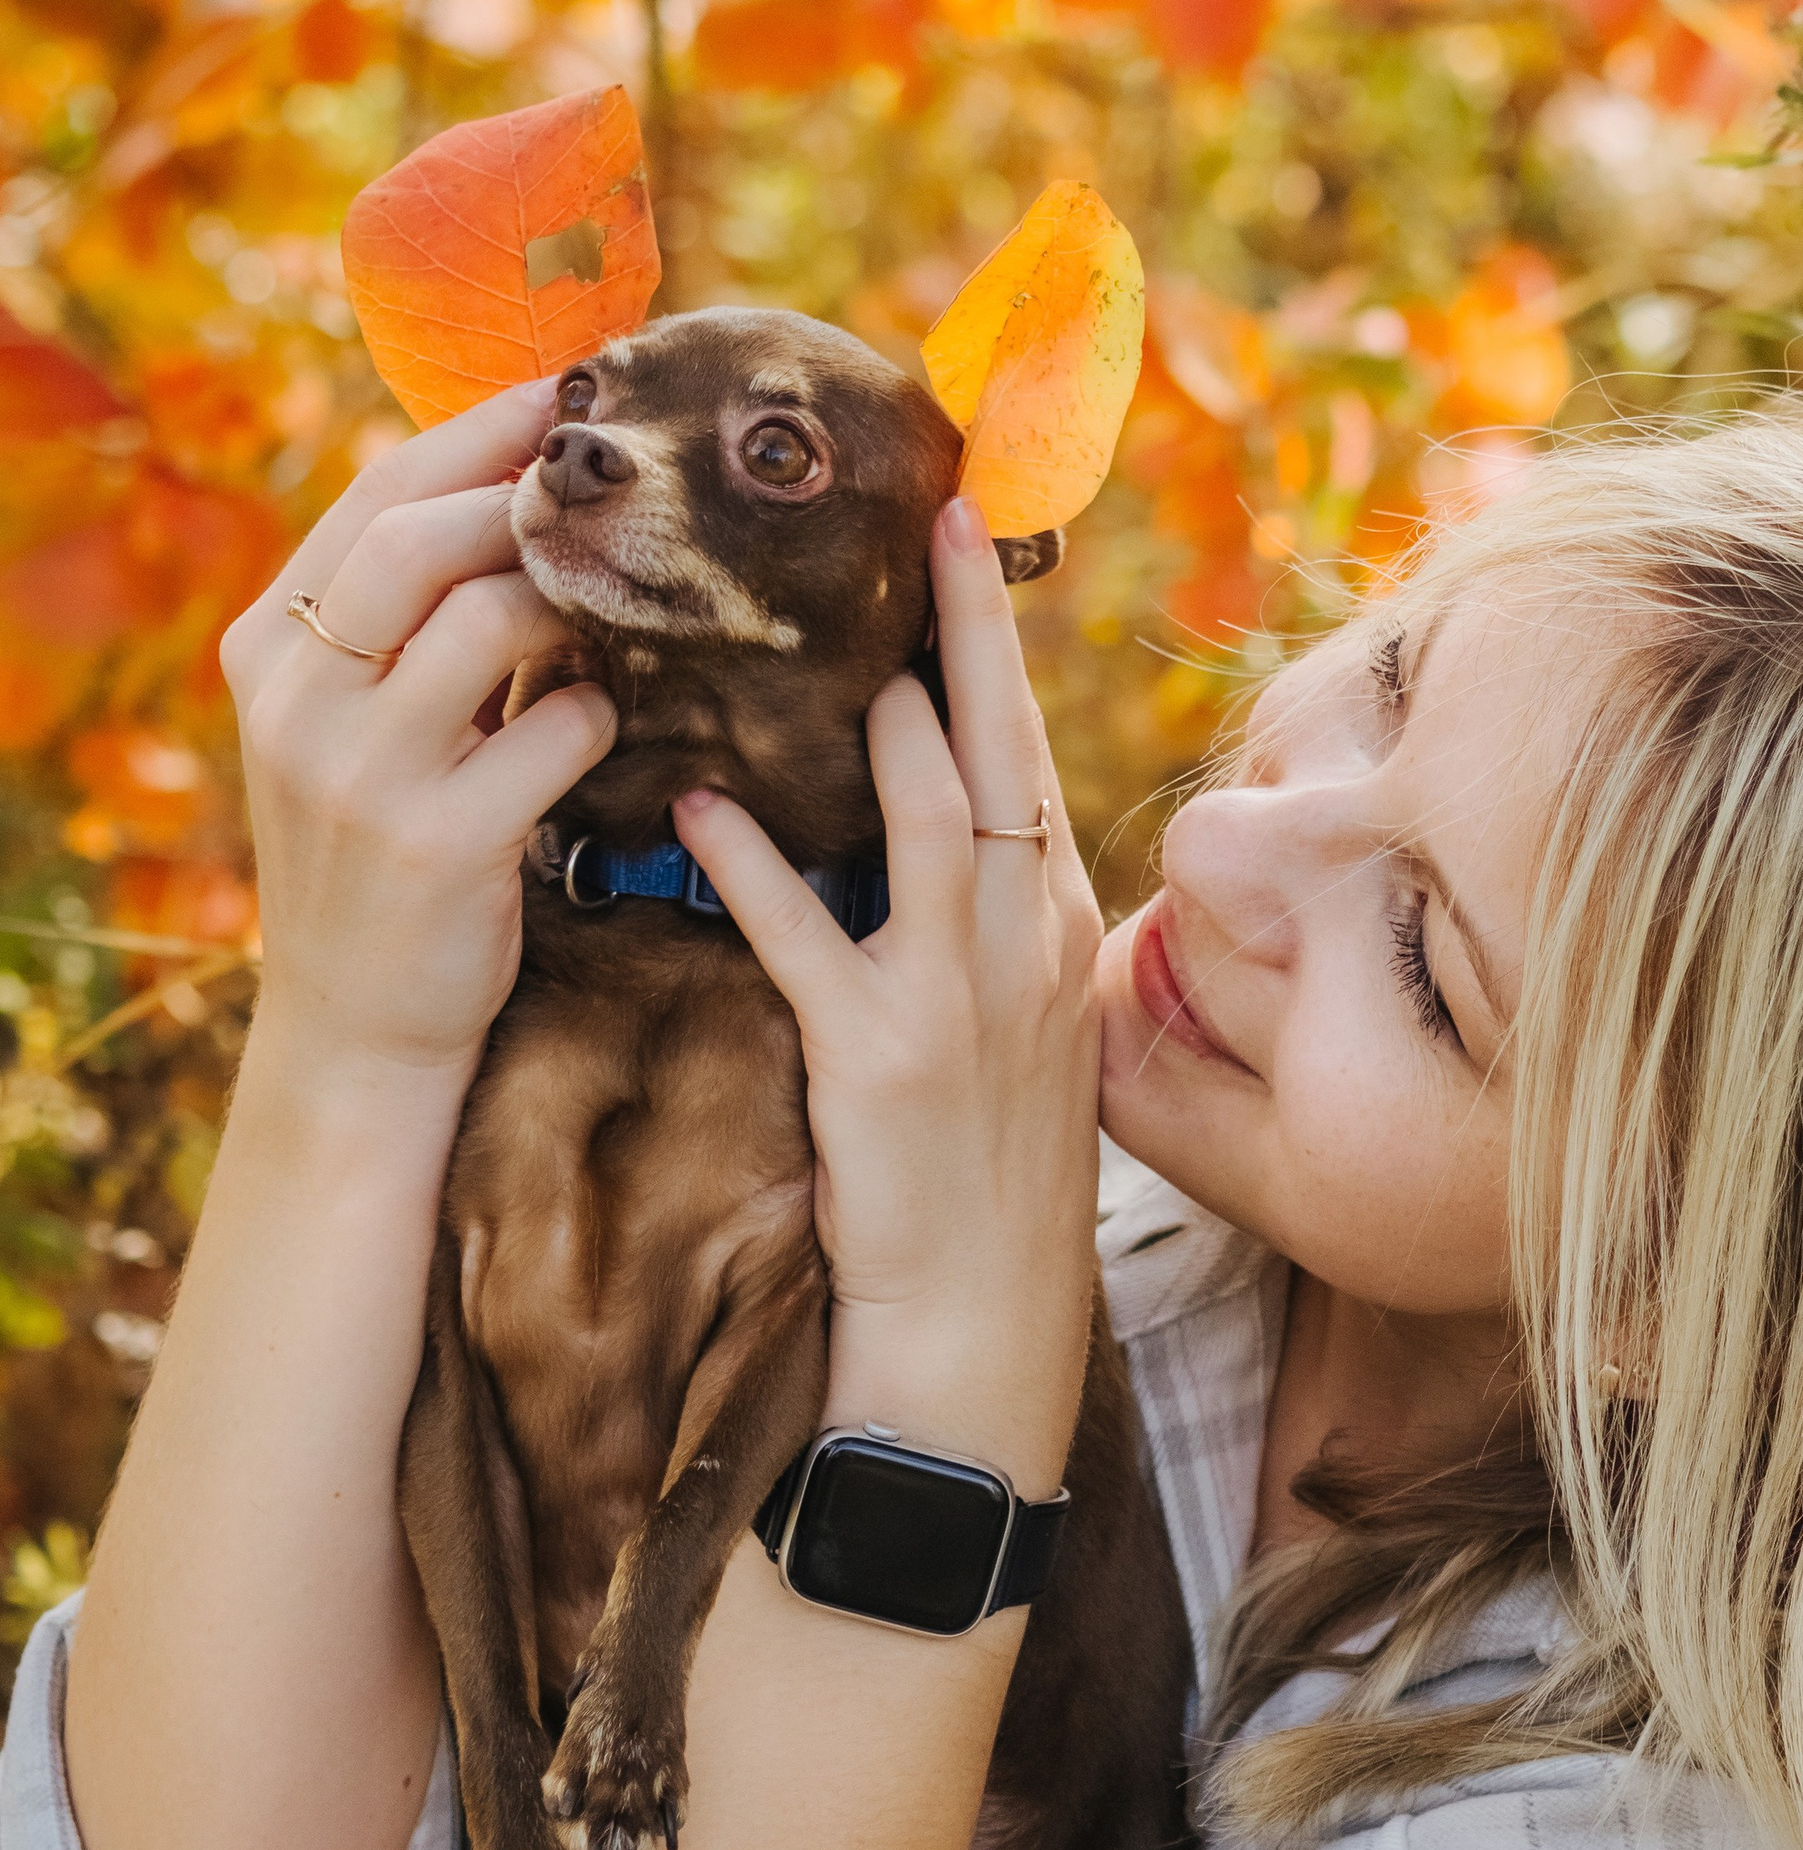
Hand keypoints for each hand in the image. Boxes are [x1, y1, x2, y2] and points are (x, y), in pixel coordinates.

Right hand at [221, 382, 617, 1093]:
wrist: (356, 1024)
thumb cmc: (383, 853)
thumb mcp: (350, 725)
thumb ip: (399, 621)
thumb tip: (514, 487)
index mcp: (268, 648)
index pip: (375, 496)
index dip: (483, 432)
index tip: (572, 390)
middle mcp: (297, 697)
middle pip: (421, 535)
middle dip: (531, 499)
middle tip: (613, 491)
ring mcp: (358, 770)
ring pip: (492, 618)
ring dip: (578, 605)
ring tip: (616, 618)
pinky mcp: (436, 841)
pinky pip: (555, 728)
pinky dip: (598, 714)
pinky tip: (604, 727)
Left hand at [674, 499, 1101, 1495]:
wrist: (987, 1331)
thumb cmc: (988, 1188)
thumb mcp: (1020, 1043)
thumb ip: (989, 933)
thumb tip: (946, 836)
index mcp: (1058, 933)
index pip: (1030, 763)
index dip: (999, 656)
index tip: (971, 551)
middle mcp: (1027, 947)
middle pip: (1001, 756)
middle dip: (969, 633)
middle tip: (932, 518)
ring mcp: (965, 1000)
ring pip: (931, 818)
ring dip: (882, 715)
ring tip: (816, 621)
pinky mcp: (883, 1062)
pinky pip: (812, 938)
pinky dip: (755, 868)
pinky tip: (696, 806)